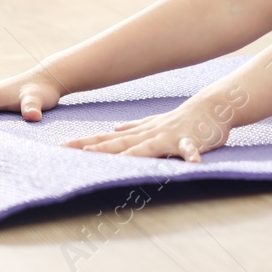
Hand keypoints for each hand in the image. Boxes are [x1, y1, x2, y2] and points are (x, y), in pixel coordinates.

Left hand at [58, 95, 234, 162]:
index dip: (83, 143)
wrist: (212, 107)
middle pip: (118, 143)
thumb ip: (133, 127)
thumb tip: (113, 129)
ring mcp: (168, 137)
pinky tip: (194, 164)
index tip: (58, 148)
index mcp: (139, 133)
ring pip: (147, 147)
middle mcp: (149, 135)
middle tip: (70, 152)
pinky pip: (190, 150)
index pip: (106, 139)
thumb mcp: (153, 122)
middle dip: (94, 148)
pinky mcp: (189, 141)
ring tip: (117, 162)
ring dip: (132, 154)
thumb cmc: (182, 118)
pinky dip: (191, 156)